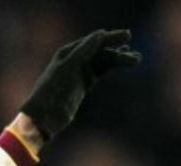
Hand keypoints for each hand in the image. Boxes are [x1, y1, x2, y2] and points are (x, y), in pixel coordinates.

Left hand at [19, 29, 141, 141]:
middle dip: (118, 50)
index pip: (94, 41)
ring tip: (136, 59)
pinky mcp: (84, 84)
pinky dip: (112, 67)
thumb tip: (100, 34)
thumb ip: (84, 51)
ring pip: (103, 61)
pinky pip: (101, 72)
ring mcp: (80, 72)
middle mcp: (75, 59)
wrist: (44, 116)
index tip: (127, 37)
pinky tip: (122, 64)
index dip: (110, 38)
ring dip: (119, 59)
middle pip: (101, 51)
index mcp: (68, 52)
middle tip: (135, 54)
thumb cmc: (52, 90)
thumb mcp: (68, 68)